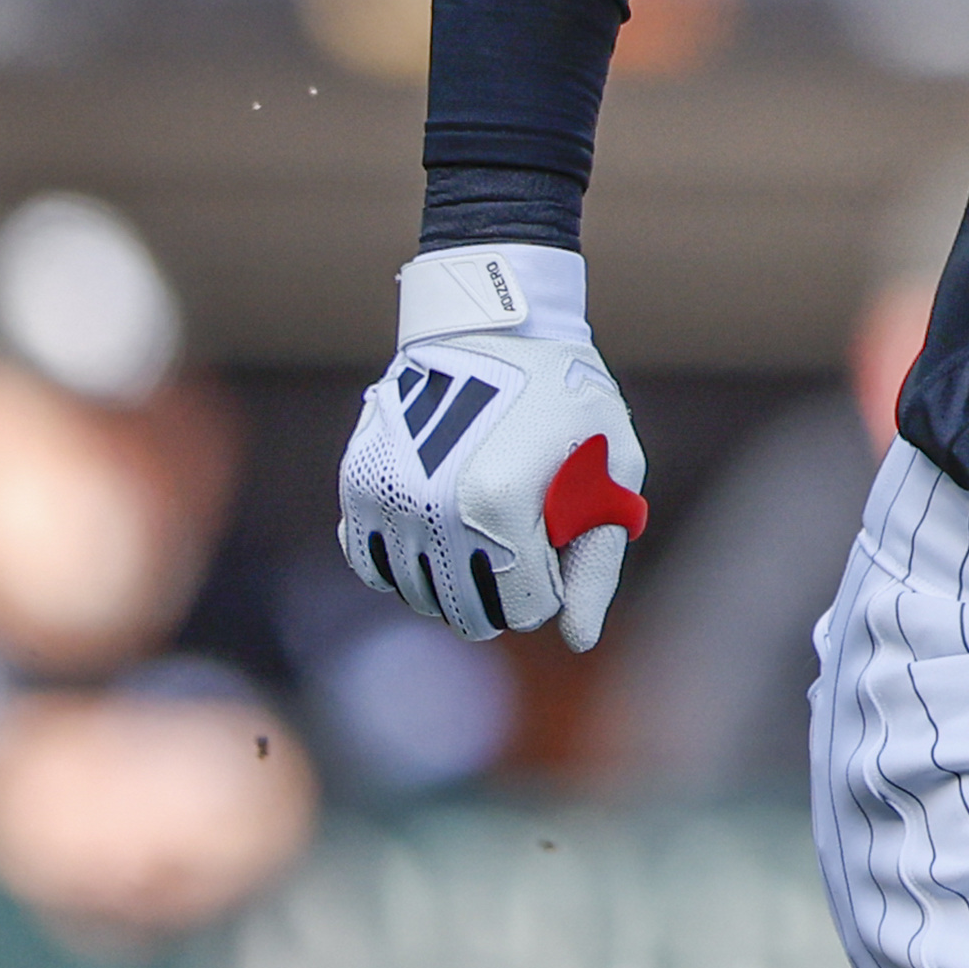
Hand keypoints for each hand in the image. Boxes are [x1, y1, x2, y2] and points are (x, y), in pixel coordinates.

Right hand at [337, 245, 647, 650]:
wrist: (494, 327)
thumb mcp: (611, 471)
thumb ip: (597, 561)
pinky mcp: (357, 485)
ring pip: (419, 597)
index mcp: (499, 510)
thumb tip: (578, 640)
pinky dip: (403, 561)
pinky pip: (370, 565)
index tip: (559, 539)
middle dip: (505, 590)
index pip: (526, 609)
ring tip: (485, 523)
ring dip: (455, 577)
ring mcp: (387, 498)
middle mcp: (433, 511)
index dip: (553, 584)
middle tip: (524, 536)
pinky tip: (436, 528)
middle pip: (468, 614)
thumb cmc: (569, 399)